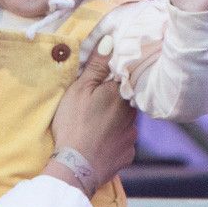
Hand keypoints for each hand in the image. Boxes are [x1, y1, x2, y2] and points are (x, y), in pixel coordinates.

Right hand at [48, 52, 135, 186]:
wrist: (77, 167)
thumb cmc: (74, 124)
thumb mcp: (79, 90)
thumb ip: (96, 65)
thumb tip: (111, 40)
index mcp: (120, 93)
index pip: (125, 76)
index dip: (114, 76)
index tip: (101, 81)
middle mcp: (133, 113)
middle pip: (126, 99)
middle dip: (114, 99)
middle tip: (95, 104)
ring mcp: (132, 135)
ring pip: (126, 120)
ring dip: (115, 120)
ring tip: (96, 125)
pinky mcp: (129, 153)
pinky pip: (124, 141)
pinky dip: (114, 140)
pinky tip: (100, 142)